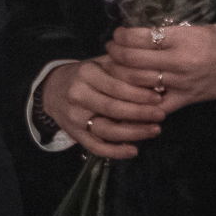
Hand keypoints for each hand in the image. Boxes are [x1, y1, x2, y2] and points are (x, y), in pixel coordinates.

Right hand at [41, 58, 164, 159]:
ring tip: (155, 130)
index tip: (159, 97)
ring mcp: (74, 117)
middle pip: (113, 109)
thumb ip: (124, 68)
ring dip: (134, 133)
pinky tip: (134, 150)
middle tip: (161, 114)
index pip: (116, 86)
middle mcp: (77, 95)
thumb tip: (155, 78)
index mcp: (86, 73)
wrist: (53, 90)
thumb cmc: (86, 76)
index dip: (139, 94)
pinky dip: (116, 152)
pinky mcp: (74, 134)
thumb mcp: (101, 63)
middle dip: (140, 113)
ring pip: (107, 130)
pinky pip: (96, 147)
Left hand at [101, 25, 215, 115]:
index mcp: (179, 40)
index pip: (140, 37)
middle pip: (134, 60)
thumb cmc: (213, 42)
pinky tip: (126, 98)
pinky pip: (157, 106)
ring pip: (139, 82)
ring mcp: (179, 83)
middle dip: (116, 54)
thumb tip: (133, 33)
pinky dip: (140, 104)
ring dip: (120, 75)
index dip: (122, 36)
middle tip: (110, 50)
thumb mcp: (189, 29)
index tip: (117, 34)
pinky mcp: (183, 100)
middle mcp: (177, 62)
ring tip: (113, 68)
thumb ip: (163, 32)